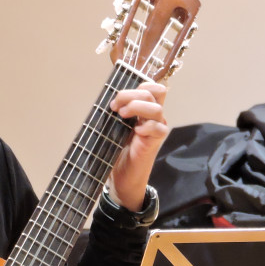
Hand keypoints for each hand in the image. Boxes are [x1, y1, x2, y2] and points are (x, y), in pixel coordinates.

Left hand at [108, 81, 169, 209]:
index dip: (133, 88)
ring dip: (137, 107)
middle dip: (131, 95)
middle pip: (155, 92)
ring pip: (157, 108)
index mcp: (143, 110)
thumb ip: (115, 113)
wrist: (122, 177)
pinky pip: (158, 128)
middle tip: (115, 107)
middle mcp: (153, 116)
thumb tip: (106, 101)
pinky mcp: (156, 142)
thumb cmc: (117, 153)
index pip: (150, 88)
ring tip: (122, 115)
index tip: (115, 101)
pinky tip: (136, 131)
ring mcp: (156, 128)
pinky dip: (147, 126)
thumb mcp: (112, 128)